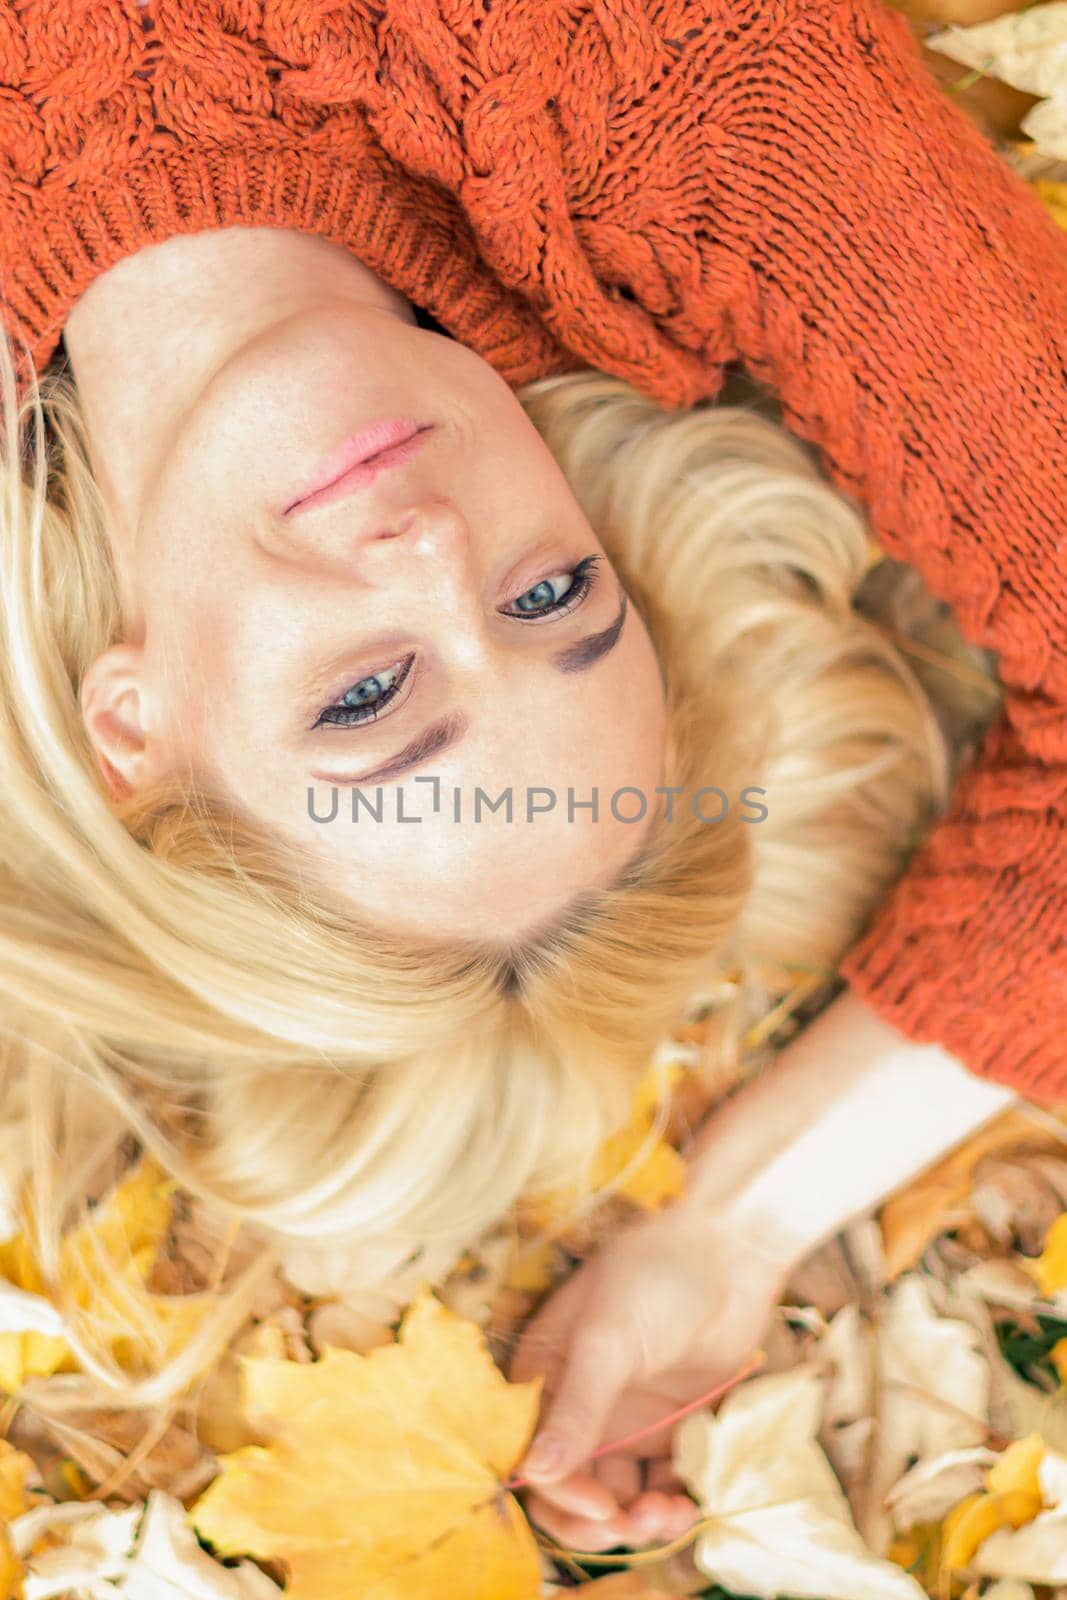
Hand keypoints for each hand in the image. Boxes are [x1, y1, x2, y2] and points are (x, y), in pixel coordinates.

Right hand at [507, 1199, 789, 1552]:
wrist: (732, 1248)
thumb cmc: (657, 1273)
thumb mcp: (607, 1338)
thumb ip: (577, 1408)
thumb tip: (534, 1472)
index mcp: (547, 1374)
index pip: (534, 1453)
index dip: (558, 1492)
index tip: (600, 1507)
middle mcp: (581, 1403)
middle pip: (572, 1486)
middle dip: (597, 1518)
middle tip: (632, 1524)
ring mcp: (628, 1418)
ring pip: (618, 1494)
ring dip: (637, 1519)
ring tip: (670, 1513)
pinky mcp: (672, 1427)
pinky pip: (661, 1483)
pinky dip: (671, 1502)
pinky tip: (690, 1502)